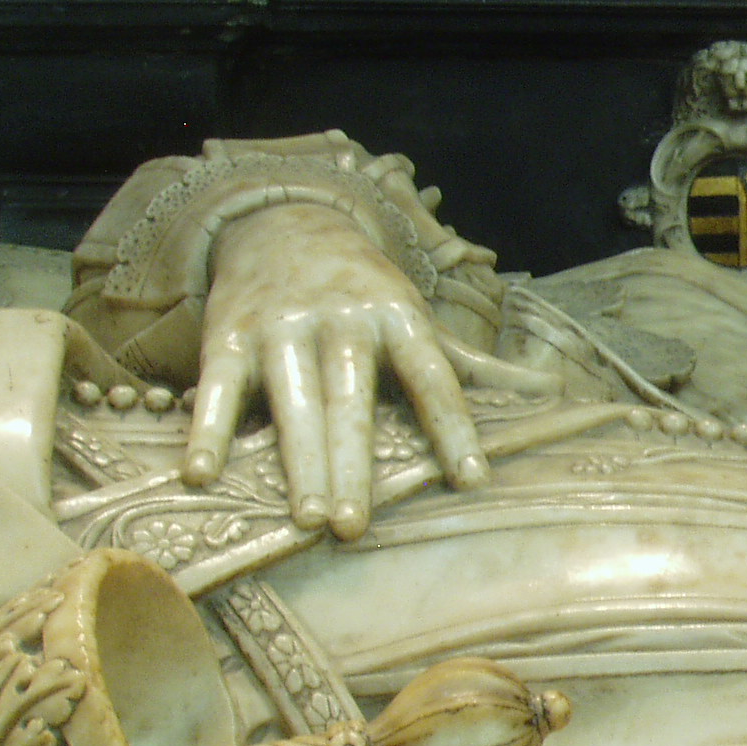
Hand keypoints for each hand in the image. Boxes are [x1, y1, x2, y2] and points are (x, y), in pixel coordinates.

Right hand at [186, 202, 488, 539]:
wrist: (282, 217)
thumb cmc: (364, 289)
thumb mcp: (418, 312)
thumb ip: (469, 363)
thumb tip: (545, 392)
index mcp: (400, 316)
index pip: (433, 378)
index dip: (453, 429)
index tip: (471, 479)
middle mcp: (341, 319)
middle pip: (350, 401)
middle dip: (353, 465)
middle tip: (355, 528)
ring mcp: (281, 325)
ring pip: (292, 402)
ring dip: (299, 463)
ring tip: (308, 520)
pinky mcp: (226, 333)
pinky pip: (218, 389)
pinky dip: (208, 431)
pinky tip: (201, 475)